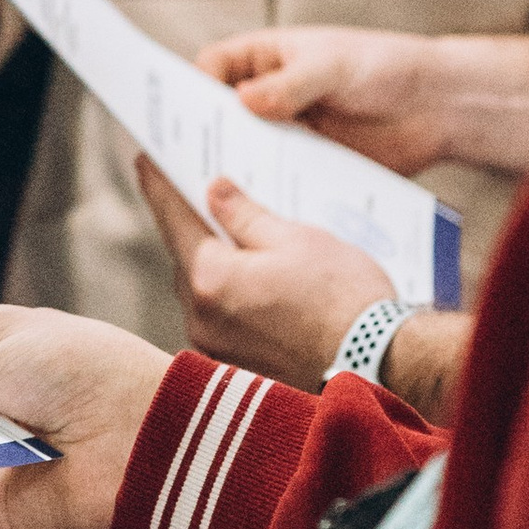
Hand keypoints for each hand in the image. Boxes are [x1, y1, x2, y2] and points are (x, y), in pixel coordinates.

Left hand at [135, 157, 390, 387]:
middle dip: (194, 226)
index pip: (173, 219)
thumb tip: (214, 191)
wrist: (383, 367)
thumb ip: (246, 215)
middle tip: (201, 195)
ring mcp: (217, 348)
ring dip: (216, 264)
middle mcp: (201, 318)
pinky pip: (223, 319)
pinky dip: (233, 296)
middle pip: (185, 257)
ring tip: (238, 237)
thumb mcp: (297, 239)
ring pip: (204, 291)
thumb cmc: (345, 299)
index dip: (160, 185)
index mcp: (210, 279)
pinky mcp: (239, 367)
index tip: (146, 161)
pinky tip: (258, 282)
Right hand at [197, 24, 475, 176]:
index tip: (183, 112)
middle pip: (220, 114)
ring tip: (220, 190)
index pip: (213, 68)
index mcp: (267, 58)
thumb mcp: (332, 66)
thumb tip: (245, 100)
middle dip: (205, 134)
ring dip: (235, 167)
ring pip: (246, 151)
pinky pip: (277, 179)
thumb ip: (290, 83)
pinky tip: (261, 207)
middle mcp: (269, 96)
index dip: (193, 87)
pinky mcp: (307, 164)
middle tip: (188, 158)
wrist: (435, 106)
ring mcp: (287, 131)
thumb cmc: (383, 66)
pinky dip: (267, 191)